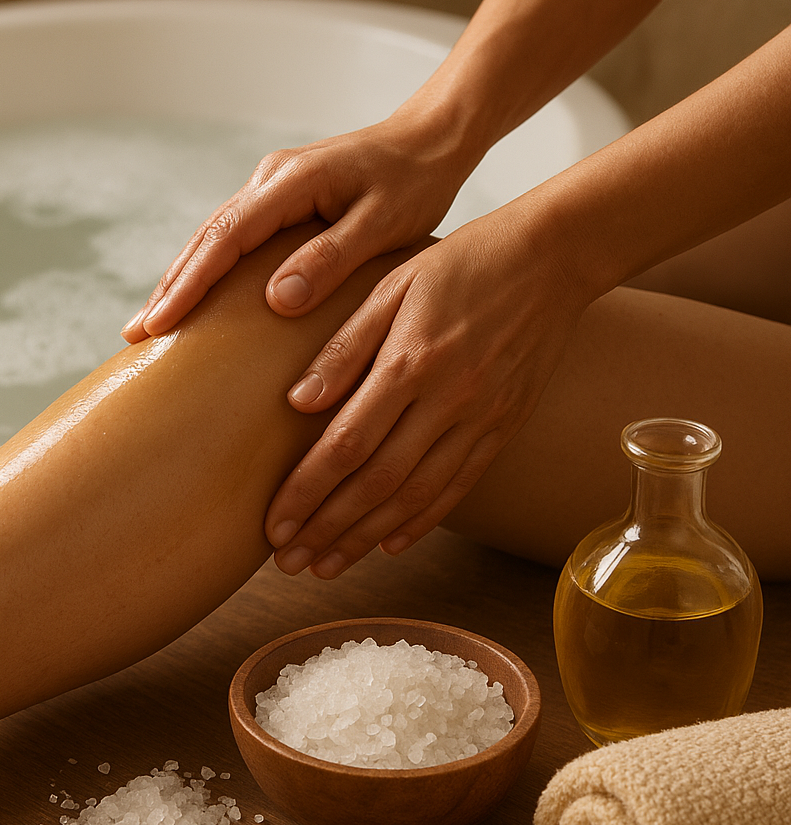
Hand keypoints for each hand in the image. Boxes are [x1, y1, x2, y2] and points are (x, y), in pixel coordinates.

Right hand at [121, 112, 469, 342]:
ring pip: (213, 238)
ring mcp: (272, 189)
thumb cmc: (415, 181)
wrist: (431, 140)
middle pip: (205, 239)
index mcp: (289, 183)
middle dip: (169, 287)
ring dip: (181, 279)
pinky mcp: (282, 201)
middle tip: (135, 334)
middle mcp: (270, 181)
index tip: (160, 323)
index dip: (189, 284)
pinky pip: (233, 238)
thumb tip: (276, 299)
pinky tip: (197, 294)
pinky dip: (208, 268)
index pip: (225, 239)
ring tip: (153, 322)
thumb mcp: (382, 222)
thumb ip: (330, 258)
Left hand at [266, 211, 584, 577]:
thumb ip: (345, 347)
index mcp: (410, 362)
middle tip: (289, 561)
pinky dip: (422, 521)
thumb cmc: (460, 264)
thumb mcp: (393, 285)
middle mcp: (447, 400)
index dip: (305, 492)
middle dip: (327, 529)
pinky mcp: (503, 428)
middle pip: (377, 483)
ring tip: (327, 566)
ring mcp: (481, 419)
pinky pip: (459, 486)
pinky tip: (388, 543)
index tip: (272, 526)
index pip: (345, 445)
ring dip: (366, 538)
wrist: (552, 257)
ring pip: (416, 496)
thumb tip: (297, 403)